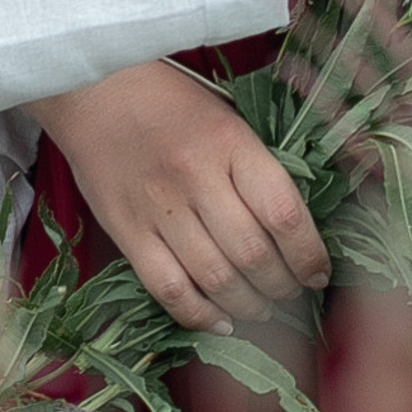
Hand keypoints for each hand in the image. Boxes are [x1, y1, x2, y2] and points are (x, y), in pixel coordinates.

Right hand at [31, 62, 328, 334]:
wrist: (93, 91)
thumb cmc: (171, 101)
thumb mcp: (227, 118)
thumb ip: (257, 168)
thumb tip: (294, 231)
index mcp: (230, 144)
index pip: (284, 213)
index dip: (309, 255)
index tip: (318, 273)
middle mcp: (196, 178)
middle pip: (253, 255)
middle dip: (283, 287)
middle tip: (292, 294)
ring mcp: (158, 208)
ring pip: (215, 279)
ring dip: (249, 306)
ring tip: (262, 309)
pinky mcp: (126, 231)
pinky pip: (167, 289)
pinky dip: (199, 315)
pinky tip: (220, 321)